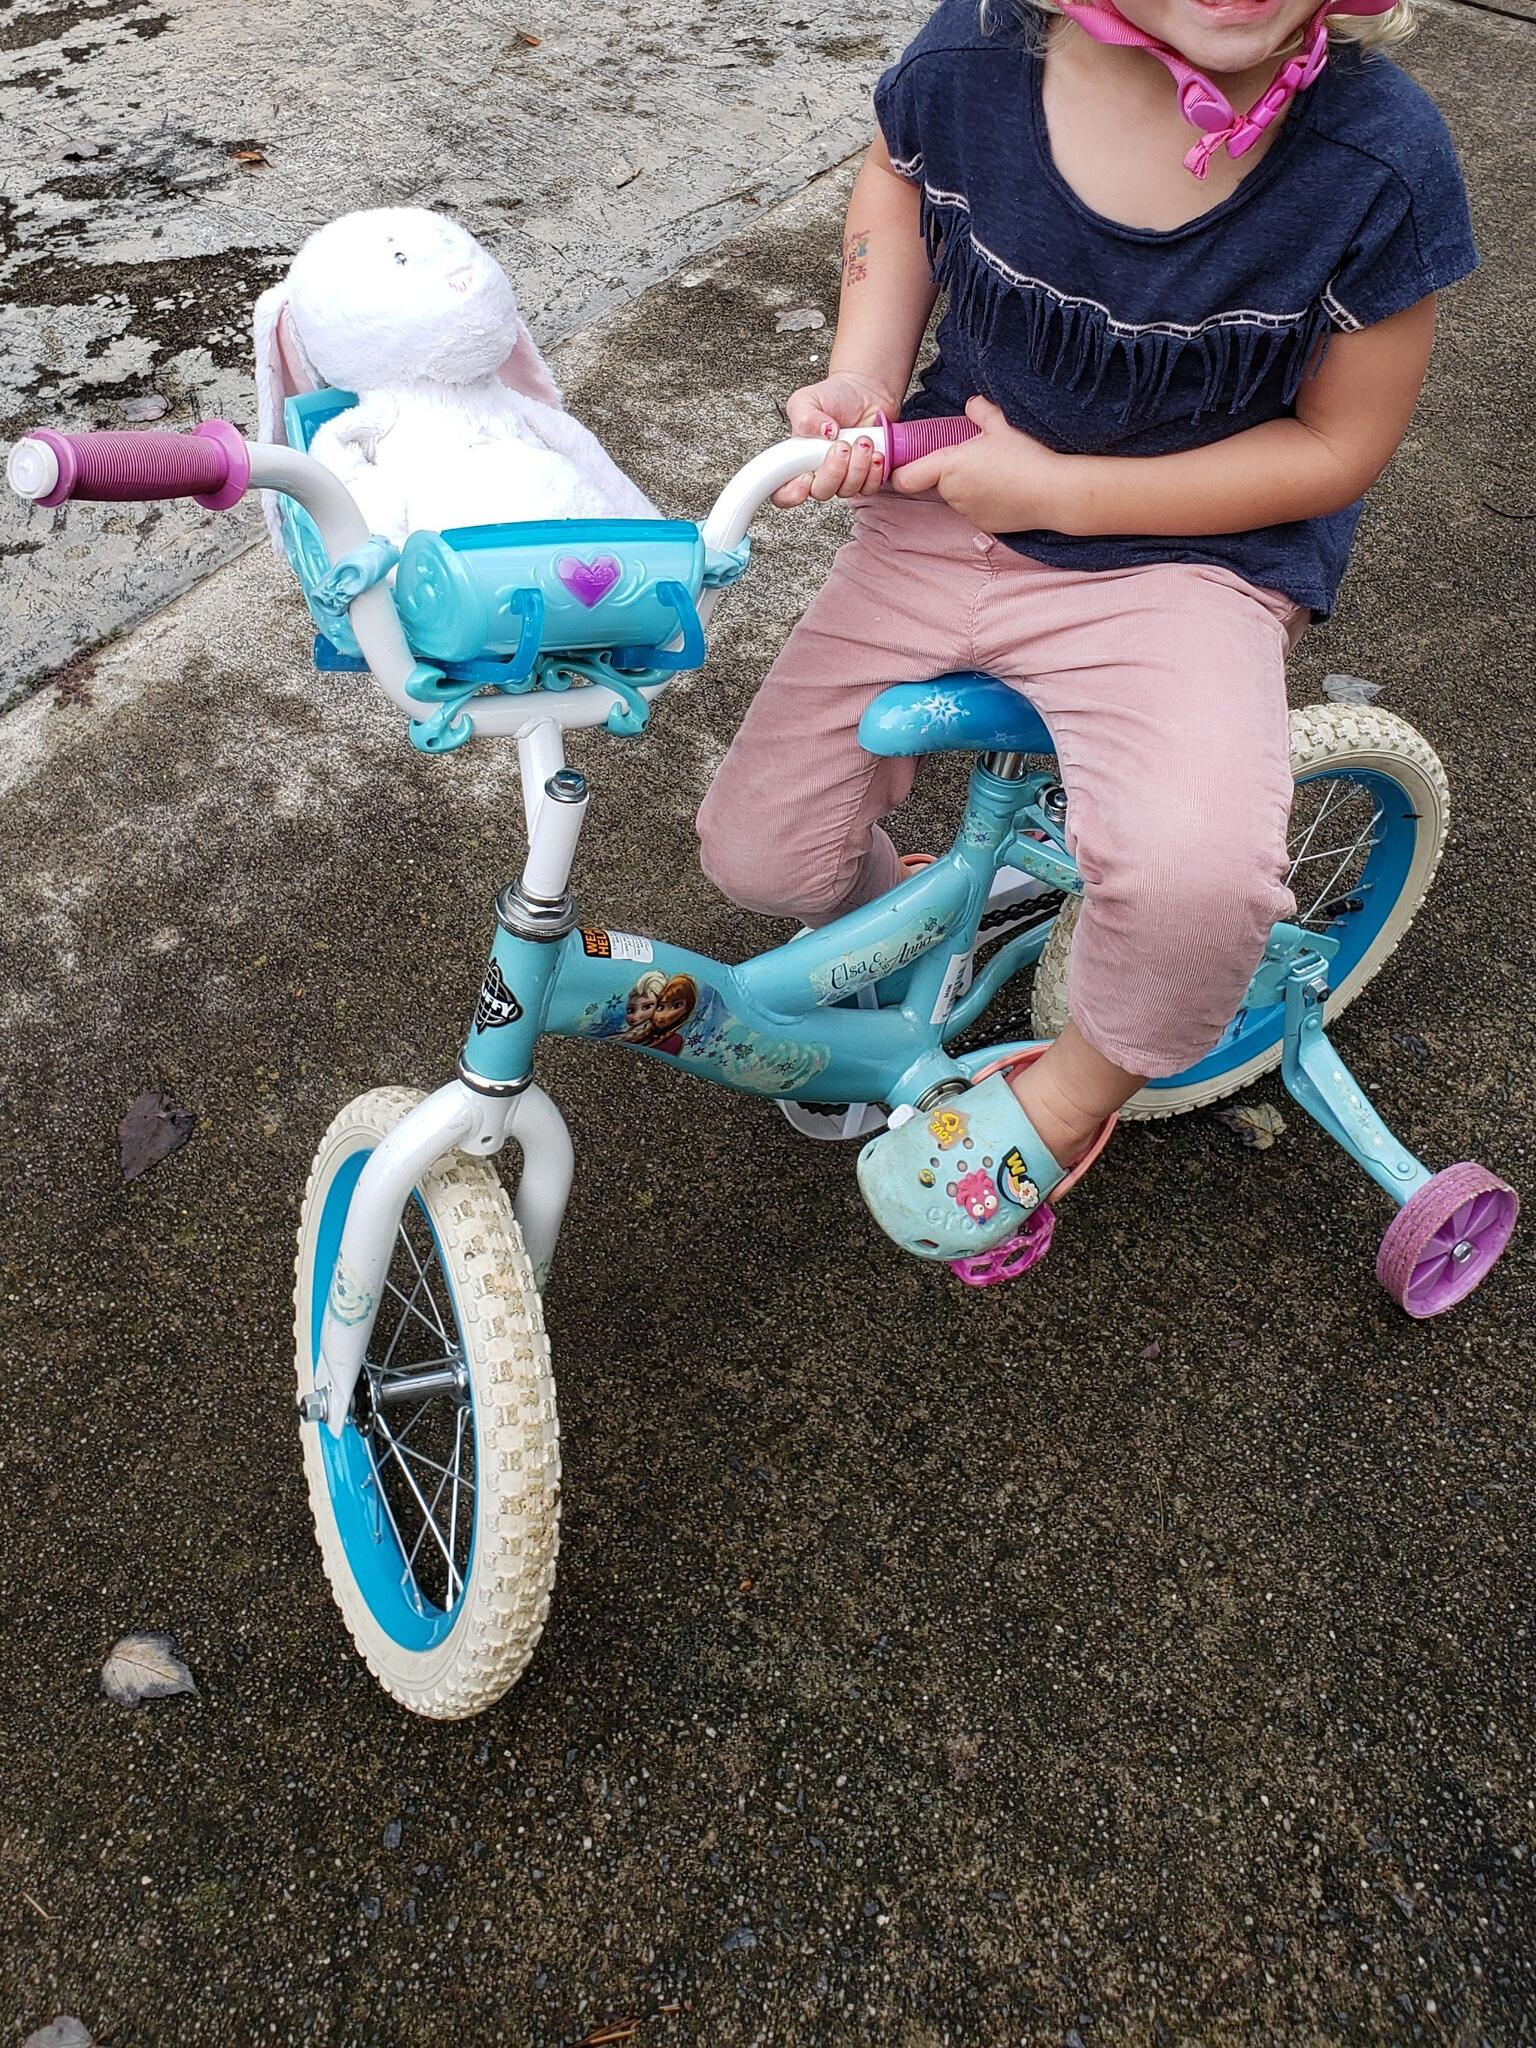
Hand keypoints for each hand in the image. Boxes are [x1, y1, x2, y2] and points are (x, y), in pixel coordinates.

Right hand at [773, 371, 895, 507]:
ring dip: (857, 466)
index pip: (784, 494)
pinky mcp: (866, 477)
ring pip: (847, 490)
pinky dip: (874, 472)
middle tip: (842, 445)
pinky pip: (869, 488)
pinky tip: (875, 453)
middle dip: (833, 470)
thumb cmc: (833, 397)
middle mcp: (819, 474)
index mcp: (797, 462)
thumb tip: (824, 433)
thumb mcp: (806, 399)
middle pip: (820, 492)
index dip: (792, 495)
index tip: (806, 476)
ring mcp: (843, 478)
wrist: (864, 391)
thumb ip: (805, 417)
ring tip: (862, 441)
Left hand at [891, 395, 1068, 531]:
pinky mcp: (985, 525)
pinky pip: (975, 509)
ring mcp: (968, 513)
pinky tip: (1007, 487)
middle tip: (977, 455)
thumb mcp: (1002, 422)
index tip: (904, 463)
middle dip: (950, 470)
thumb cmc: (1027, 455)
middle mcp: (952, 495)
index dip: (900, 471)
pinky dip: (984, 499)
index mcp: (948, 467)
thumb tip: (972, 404)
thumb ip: (979, 410)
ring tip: (998, 471)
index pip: (905, 478)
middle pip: (938, 482)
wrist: (1056, 492)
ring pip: (957, 496)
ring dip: (968, 485)